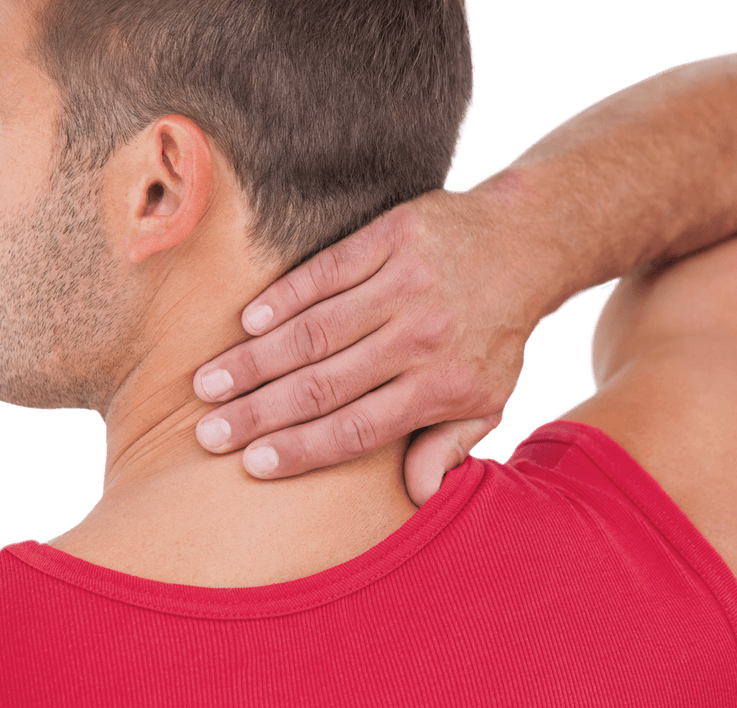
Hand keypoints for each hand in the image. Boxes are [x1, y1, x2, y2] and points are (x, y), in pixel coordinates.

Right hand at [193, 187, 536, 505]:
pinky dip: (285, 296)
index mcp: (442, 385)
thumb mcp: (491, 396)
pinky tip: (248, 321)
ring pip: (316, 330)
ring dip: (257, 360)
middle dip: (261, 412)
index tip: (253, 464)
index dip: (303, 449)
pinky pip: (327, 271)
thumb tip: (418, 496)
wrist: (527, 243)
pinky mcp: (392, 239)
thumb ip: (451, 445)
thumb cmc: (499, 332)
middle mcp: (420, 338)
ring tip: (209, 383)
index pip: (358, 428)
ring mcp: (404, 285)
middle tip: (210, 432)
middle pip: (326, 384)